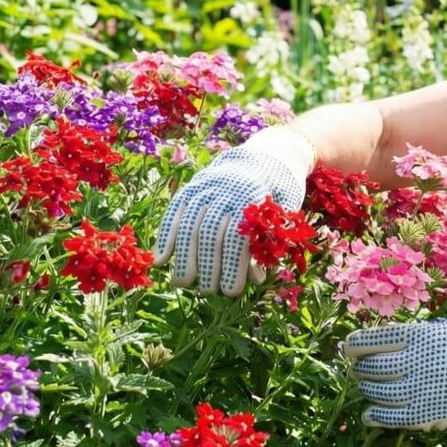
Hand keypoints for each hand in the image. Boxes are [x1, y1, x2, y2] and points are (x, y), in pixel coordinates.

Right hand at [154, 127, 313, 295]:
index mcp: (253, 197)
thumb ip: (270, 242)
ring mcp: (205, 187)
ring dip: (183, 257)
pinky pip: (174, 213)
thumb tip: (254, 278)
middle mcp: (226, 190)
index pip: (237, 238)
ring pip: (189, 225)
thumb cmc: (281, 193)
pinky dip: (165, 236)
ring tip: (182, 283)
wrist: (268, 155)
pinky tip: (161, 259)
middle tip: (208, 291)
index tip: (231, 291)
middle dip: (207, 266)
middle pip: (210, 234)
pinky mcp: (192, 187)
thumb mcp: (286, 212)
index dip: (232, 267)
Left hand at [342, 318, 446, 430]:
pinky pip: (390, 417)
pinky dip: (375, 416)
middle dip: (360, 368)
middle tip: (360, 369)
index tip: (348, 347)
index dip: (354, 345)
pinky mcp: (425, 415)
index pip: (371, 340)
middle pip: (371, 367)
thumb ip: (418, 333)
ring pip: (376, 392)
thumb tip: (388, 338)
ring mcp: (418, 390)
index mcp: (418, 336)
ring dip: (367, 389)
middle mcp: (414, 362)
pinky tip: (370, 414)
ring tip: (367, 387)